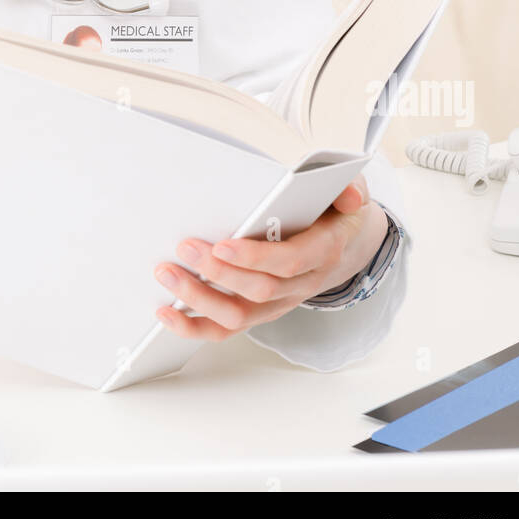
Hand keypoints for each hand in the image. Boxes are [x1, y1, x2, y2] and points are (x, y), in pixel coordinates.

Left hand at [154, 178, 387, 340]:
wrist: (343, 240)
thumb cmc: (336, 211)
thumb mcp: (350, 192)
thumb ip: (350, 189)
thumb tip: (350, 195)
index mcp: (323, 252)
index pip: (290, 262)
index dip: (255, 258)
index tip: (222, 244)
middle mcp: (302, 284)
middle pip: (259, 290)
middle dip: (218, 272)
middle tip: (185, 248)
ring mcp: (280, 302)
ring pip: (240, 316)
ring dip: (200, 299)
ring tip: (168, 274)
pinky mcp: (261, 311)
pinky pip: (228, 329)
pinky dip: (195, 326)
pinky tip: (168, 313)